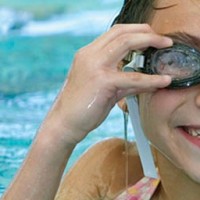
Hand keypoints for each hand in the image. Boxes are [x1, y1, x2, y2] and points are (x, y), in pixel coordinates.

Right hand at [50, 24, 172, 143]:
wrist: (64, 122)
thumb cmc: (81, 105)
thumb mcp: (100, 85)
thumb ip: (120, 78)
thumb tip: (142, 78)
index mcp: (88, 54)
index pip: (114, 33)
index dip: (134, 30)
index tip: (149, 37)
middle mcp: (90, 55)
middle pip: (121, 32)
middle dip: (145, 31)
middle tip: (162, 39)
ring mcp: (95, 66)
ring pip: (126, 43)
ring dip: (150, 42)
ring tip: (166, 46)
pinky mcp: (102, 82)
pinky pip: (132, 78)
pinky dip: (150, 79)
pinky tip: (163, 81)